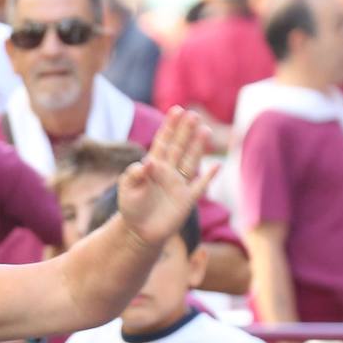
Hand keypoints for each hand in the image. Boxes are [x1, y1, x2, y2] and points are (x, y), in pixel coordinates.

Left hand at [115, 107, 212, 248]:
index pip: (163, 142)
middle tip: (193, 115)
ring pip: (191, 161)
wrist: (139, 232)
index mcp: (153, 166)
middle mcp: (168, 172)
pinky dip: (208, 177)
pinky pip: (200, 186)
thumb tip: (148, 162)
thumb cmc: (131, 208)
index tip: (176, 110)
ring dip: (198, 147)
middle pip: (179, 147)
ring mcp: (179, 185)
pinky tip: (216, 165)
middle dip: (186, 131)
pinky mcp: (186, 200)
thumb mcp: (126, 190)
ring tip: (205, 130)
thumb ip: (133, 175)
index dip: (169, 126)